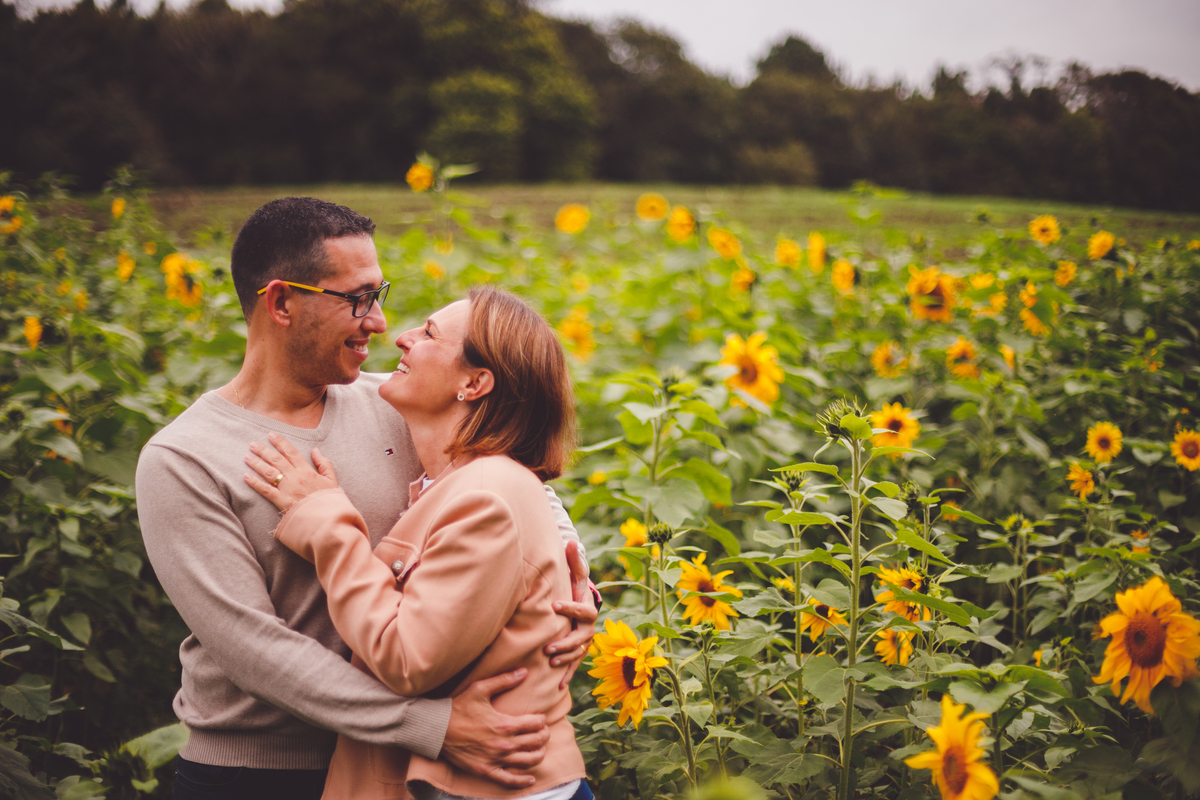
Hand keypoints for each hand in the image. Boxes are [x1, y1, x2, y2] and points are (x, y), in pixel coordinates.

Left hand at [243, 432, 338, 511]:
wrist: (327, 519)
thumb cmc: (329, 500)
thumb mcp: (332, 479)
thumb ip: (324, 463)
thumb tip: (315, 450)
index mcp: (307, 470)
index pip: (291, 452)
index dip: (280, 442)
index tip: (271, 434)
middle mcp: (295, 477)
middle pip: (276, 460)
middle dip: (263, 450)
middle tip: (252, 444)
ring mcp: (287, 489)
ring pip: (269, 472)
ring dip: (257, 463)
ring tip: (247, 457)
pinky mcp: (281, 501)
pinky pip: (266, 490)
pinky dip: (255, 483)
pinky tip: (246, 476)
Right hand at [442, 669, 548, 787]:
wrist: (437, 729)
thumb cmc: (458, 708)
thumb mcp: (480, 689)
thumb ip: (503, 680)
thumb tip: (524, 671)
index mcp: (505, 724)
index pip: (535, 724)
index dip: (541, 720)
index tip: (540, 718)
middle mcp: (504, 744)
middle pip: (536, 742)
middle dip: (544, 736)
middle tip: (543, 732)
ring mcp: (496, 759)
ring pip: (528, 761)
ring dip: (539, 755)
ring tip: (540, 750)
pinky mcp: (486, 771)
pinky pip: (509, 780)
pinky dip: (522, 781)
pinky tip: (530, 779)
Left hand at [546, 541, 596, 687]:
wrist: (581, 607)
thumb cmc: (574, 588)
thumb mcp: (575, 575)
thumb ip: (574, 562)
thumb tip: (571, 541)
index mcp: (588, 608)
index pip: (583, 610)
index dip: (570, 608)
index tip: (554, 606)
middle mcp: (589, 627)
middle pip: (582, 637)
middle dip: (566, 642)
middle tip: (548, 646)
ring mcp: (585, 642)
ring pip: (578, 653)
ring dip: (565, 658)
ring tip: (549, 661)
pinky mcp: (578, 653)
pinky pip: (574, 666)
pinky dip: (567, 676)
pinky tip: (557, 687)